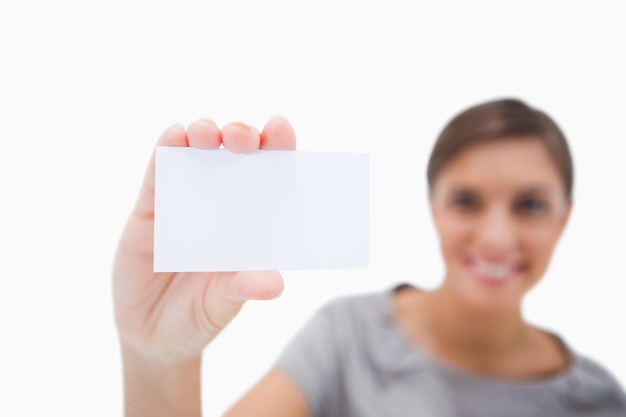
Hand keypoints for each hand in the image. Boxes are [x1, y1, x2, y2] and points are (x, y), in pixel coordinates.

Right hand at [113, 116, 295, 364]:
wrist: (153, 336)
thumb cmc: (200, 316)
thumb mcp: (223, 305)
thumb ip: (243, 289)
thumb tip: (275, 283)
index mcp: (250, 221)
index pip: (270, 175)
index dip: (277, 148)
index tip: (280, 128)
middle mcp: (222, 204)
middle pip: (235, 157)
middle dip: (240, 137)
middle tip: (243, 137)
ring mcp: (185, 203)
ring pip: (196, 156)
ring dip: (202, 136)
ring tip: (206, 133)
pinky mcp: (150, 210)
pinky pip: (158, 175)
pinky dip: (165, 152)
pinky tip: (172, 136)